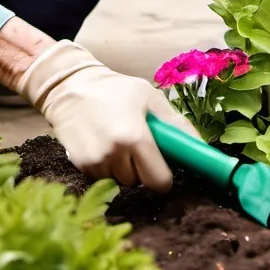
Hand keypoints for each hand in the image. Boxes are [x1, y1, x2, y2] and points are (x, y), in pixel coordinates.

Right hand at [19, 39, 201, 191]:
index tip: (163, 166)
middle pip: (140, 182)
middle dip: (143, 169)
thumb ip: (175, 124)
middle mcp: (114, 154)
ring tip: (116, 140)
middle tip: (137, 145)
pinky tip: (101, 143)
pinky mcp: (79, 165)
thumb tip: (201, 147)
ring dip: (123, 168)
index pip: (160, 181)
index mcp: (135, 137)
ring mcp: (95, 162)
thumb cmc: (115, 89)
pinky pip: (103, 177)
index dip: (164, 176)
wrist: (69, 86)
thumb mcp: (149, 98)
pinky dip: (106, 166)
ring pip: (121, 181)